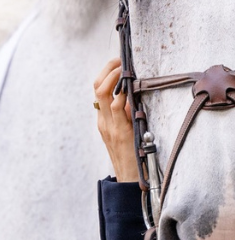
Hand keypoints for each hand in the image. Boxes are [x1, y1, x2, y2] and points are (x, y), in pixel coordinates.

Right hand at [94, 58, 138, 181]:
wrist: (130, 179)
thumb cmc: (132, 155)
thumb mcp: (125, 132)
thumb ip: (125, 115)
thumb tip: (132, 96)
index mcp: (103, 120)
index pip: (98, 89)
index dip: (106, 72)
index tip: (118, 61)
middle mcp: (103, 121)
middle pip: (97, 87)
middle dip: (108, 69)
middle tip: (120, 60)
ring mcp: (110, 127)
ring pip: (103, 95)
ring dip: (115, 77)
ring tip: (125, 67)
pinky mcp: (120, 133)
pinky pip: (117, 110)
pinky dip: (121, 96)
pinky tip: (128, 89)